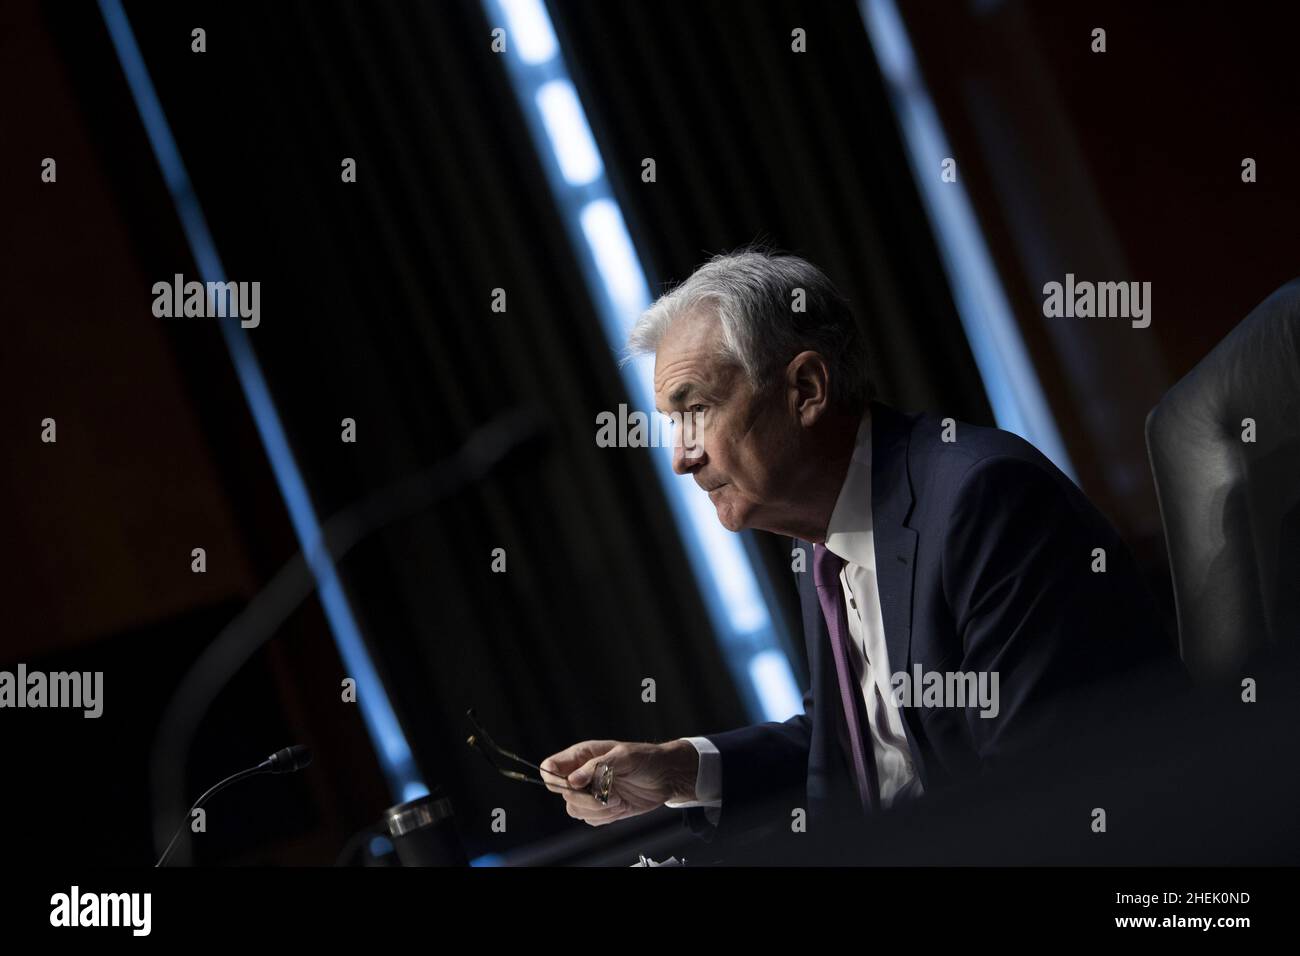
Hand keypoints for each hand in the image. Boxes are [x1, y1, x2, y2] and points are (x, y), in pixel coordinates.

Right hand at [539, 739, 697, 826]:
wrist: (665, 777)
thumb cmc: (645, 759)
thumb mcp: (623, 757)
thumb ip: (597, 767)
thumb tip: (573, 780)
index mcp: (582, 756)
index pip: (551, 767)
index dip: (553, 778)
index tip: (573, 784)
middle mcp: (582, 775)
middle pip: (563, 793)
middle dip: (585, 798)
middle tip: (608, 794)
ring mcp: (590, 792)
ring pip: (575, 809)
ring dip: (597, 810)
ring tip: (618, 800)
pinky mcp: (600, 808)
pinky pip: (590, 820)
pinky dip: (605, 817)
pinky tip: (620, 806)